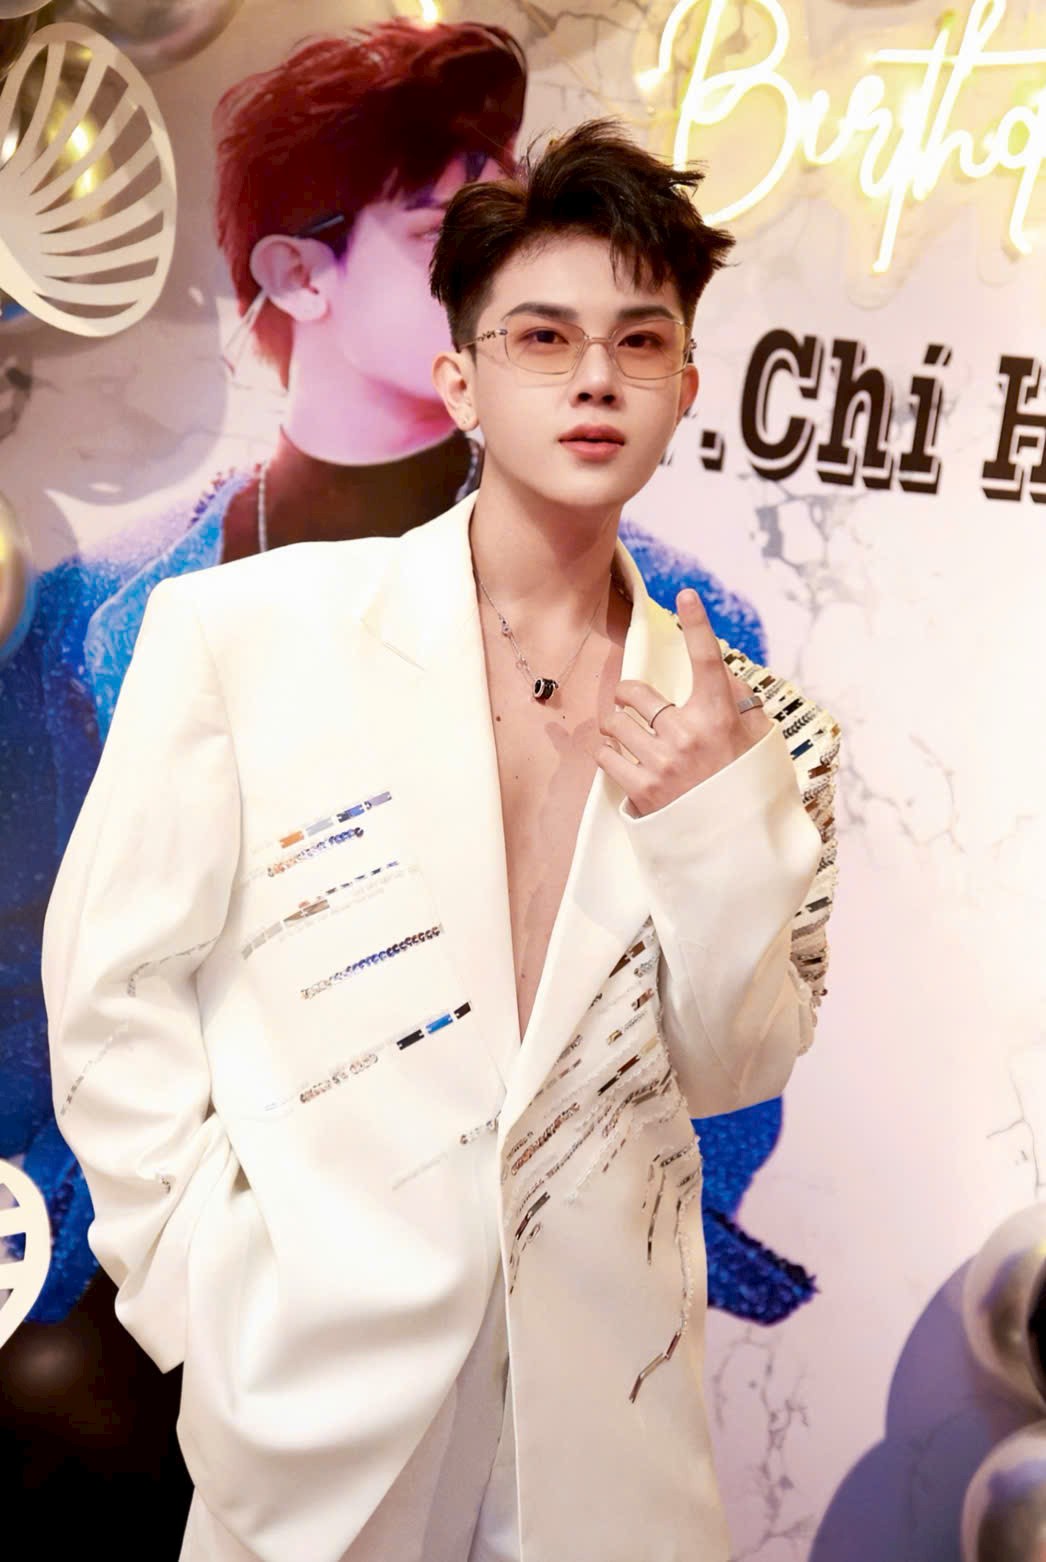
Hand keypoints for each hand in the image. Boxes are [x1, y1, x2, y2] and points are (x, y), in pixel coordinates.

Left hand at [595, 587, 773, 817]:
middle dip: (629, 697)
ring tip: (631, 740)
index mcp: (721, 717)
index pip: (709, 659)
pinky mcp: (642, 790)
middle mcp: (689, 735)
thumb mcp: (758, 741)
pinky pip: (604, 756)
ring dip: (616, 728)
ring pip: (613, 724)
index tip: (686, 594)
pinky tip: (623, 761)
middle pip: (634, 692)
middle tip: (637, 708)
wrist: (737, 848)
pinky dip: (607, 755)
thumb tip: (722, 673)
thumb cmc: (746, 788)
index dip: (697, 624)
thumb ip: (741, 703)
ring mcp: (663, 763)